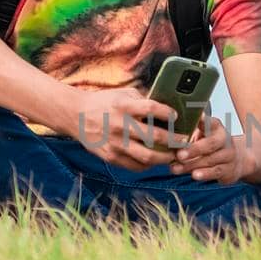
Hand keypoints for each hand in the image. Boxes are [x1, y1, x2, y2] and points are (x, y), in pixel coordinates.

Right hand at [64, 86, 181, 171]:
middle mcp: (120, 125)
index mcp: (124, 106)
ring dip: (165, 158)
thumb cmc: (105, 102)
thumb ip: (144, 100)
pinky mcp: (111, 156)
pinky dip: (148, 165)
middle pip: (154, 137)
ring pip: (147, 157)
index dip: (167, 114)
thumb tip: (169, 108)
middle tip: (184, 142)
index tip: (176, 117)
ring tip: (173, 156)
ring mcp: (115, 143)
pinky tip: (155, 160)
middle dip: (174, 141)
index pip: (151, 109)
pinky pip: (135, 166)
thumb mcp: (124, 94)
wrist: (76, 115)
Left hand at [170, 113, 246, 184]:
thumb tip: (165, 136)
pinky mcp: (228, 169)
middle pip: (211, 143)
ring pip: (211, 159)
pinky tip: (194, 175)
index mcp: (216, 127)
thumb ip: (187, 135)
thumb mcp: (201, 136)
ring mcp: (228, 155)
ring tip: (176, 168)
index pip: (210, 122)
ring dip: (192, 165)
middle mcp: (224, 139)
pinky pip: (216, 171)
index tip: (195, 120)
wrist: (234, 161)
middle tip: (179, 155)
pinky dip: (204, 174)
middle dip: (194, 150)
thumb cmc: (209, 147)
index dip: (203, 121)